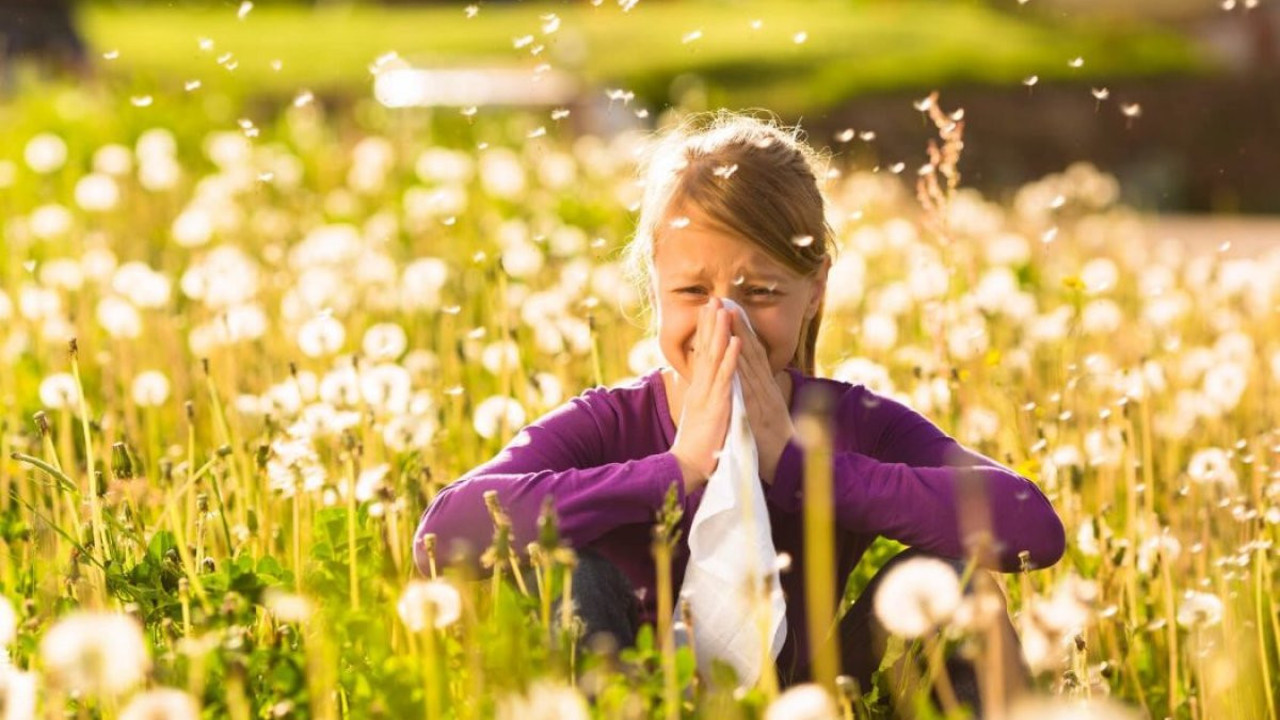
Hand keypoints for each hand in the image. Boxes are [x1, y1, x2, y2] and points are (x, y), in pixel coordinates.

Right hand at [669, 297, 741, 493]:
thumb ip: (703, 399)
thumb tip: (705, 387)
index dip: (706, 331)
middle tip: (714, 298)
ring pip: (715, 357)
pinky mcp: (717, 405)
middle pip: (705, 349)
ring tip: (724, 310)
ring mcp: (708, 394)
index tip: (709, 310)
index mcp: (698, 389)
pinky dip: (731, 358)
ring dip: (720, 332)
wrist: (687, 467)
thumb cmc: (697, 445)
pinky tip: (736, 341)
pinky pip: (726, 378)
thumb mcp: (700, 416)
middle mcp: (700, 387)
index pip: (702, 354)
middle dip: (710, 323)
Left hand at [725, 305, 795, 484]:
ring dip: (739, 337)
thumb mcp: (766, 413)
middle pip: (751, 351)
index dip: (742, 332)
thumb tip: (752, 383)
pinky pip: (749, 387)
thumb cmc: (774, 442)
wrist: (788, 465)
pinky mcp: (759, 411)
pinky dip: (742, 368)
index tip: (731, 311)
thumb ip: (760, 396)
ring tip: (728, 315)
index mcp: (765, 388)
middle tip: (726, 301)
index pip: (753, 355)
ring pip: (750, 362)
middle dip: (738, 326)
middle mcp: (766, 388)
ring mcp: (763, 397)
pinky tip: (735, 351)